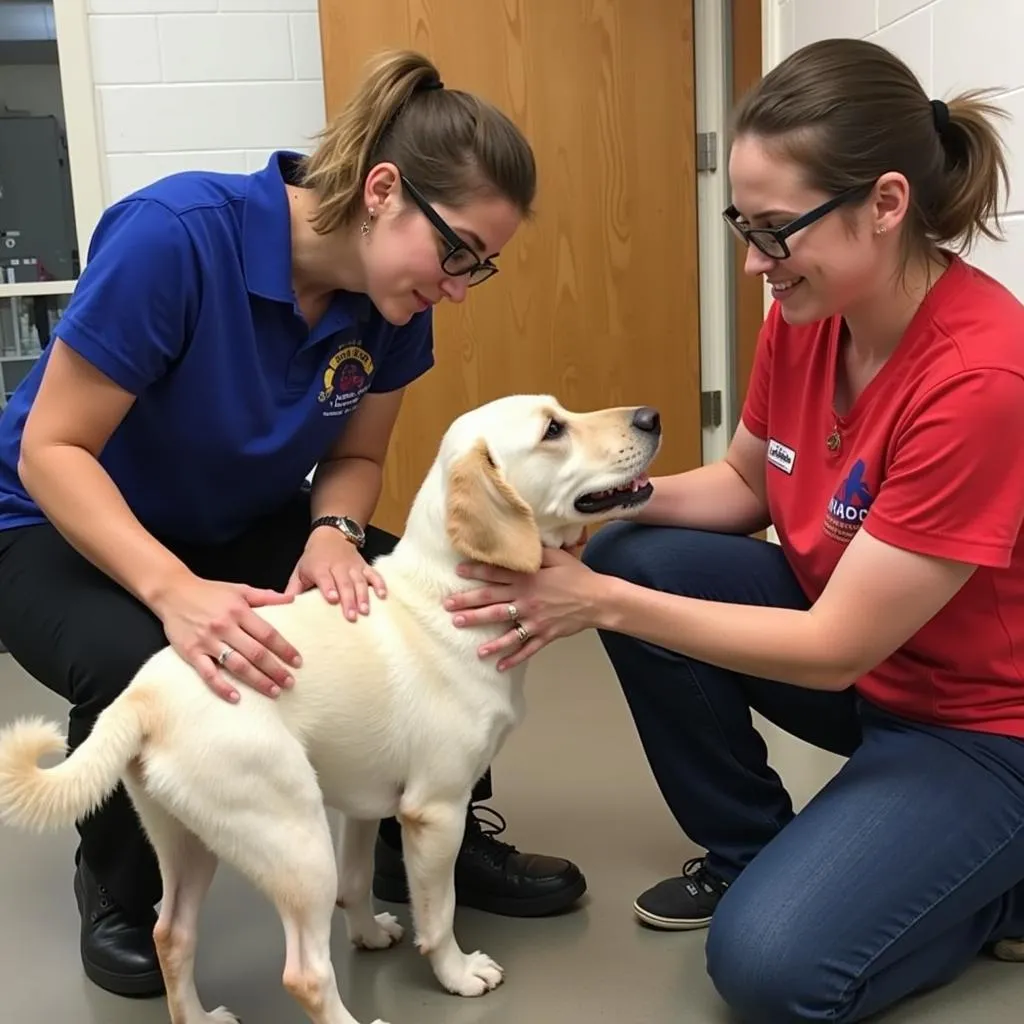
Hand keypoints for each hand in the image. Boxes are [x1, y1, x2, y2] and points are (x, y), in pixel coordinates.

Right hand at [154, 575, 301, 702]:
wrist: (173, 592)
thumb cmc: (210, 592)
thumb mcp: (240, 590)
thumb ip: (265, 597)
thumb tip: (292, 600)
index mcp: (239, 611)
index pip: (268, 633)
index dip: (284, 649)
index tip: (297, 662)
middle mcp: (225, 626)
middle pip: (256, 653)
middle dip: (275, 670)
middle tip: (290, 683)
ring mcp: (207, 641)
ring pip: (237, 665)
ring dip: (257, 680)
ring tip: (273, 691)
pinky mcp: (191, 652)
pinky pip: (208, 673)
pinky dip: (222, 687)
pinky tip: (236, 697)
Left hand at [285, 527, 385, 621]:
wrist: (331, 535)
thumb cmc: (314, 558)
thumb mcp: (300, 570)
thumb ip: (293, 589)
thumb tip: (284, 607)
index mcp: (319, 567)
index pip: (324, 577)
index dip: (329, 587)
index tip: (332, 599)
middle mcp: (338, 566)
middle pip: (344, 583)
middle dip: (348, 599)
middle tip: (351, 616)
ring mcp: (353, 566)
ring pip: (360, 581)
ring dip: (364, 596)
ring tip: (366, 611)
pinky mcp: (365, 566)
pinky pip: (374, 574)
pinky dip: (379, 584)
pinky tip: (383, 595)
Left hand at [445, 546, 601, 670]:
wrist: (599, 599)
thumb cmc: (578, 575)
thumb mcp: (557, 557)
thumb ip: (536, 552)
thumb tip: (520, 545)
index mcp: (527, 579)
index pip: (496, 575)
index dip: (475, 572)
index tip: (457, 572)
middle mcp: (526, 600)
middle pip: (492, 602)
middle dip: (468, 605)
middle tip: (448, 607)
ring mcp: (534, 621)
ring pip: (504, 629)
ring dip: (484, 633)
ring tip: (466, 637)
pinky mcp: (544, 635)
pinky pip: (526, 649)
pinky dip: (513, 658)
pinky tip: (498, 666)